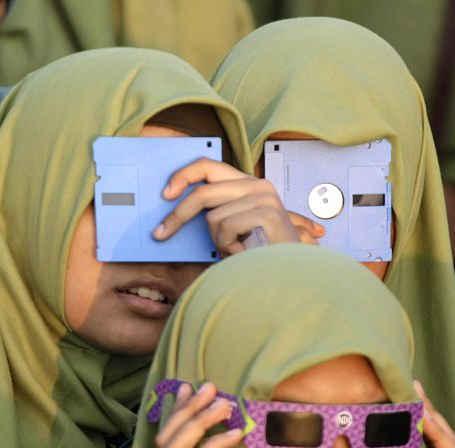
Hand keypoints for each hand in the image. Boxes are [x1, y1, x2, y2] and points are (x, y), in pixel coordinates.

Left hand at [153, 158, 323, 255]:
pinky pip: (226, 230)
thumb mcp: (234, 228)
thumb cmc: (260, 253)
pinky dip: (230, 248)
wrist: (294, 273)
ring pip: (213, 219)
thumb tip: (175, 207)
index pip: (208, 166)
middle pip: (203, 193)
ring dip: (219, 242)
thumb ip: (214, 212)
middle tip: (160, 233)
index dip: (183, 176)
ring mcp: (263, 198)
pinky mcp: (266, 213)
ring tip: (239, 250)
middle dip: (178, 216)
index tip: (166, 194)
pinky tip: (247, 253)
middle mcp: (257, 185)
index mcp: (248, 184)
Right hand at [155, 382, 249, 447]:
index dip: (172, 413)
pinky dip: (216, 442)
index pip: (166, 444)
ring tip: (223, 402)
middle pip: (165, 443)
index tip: (184, 387)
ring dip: (198, 420)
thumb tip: (230, 433)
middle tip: (208, 386)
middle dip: (184, 409)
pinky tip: (236, 433)